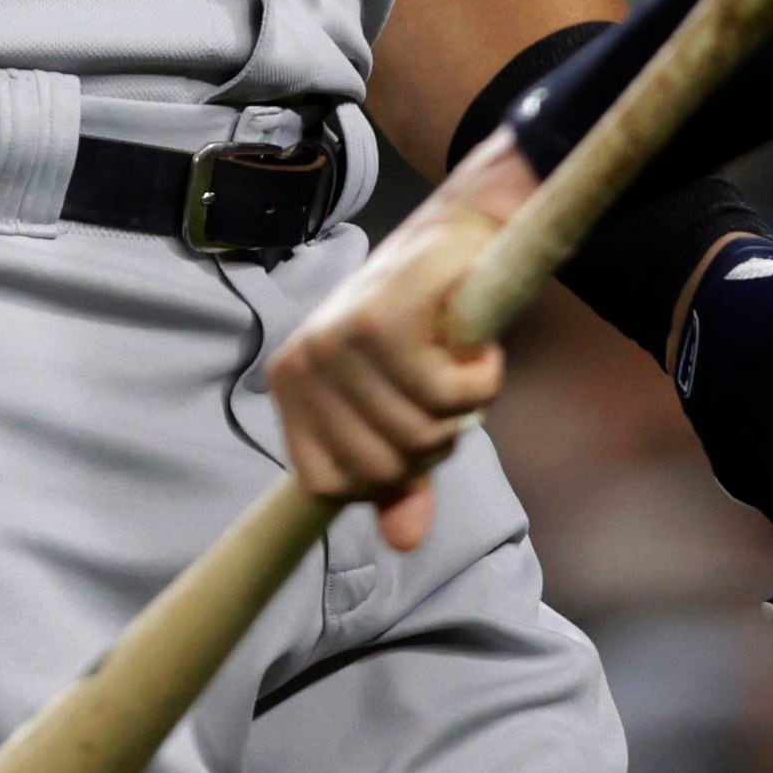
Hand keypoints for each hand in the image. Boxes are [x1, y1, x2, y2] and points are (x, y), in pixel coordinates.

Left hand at [268, 140, 531, 551]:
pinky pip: (445, 399)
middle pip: (378, 467)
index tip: (417, 432)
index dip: (386, 478)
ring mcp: (338, 340)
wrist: (462, 231)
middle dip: (432, 444)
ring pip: (415, 435)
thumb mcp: (405, 407)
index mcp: (292, 387)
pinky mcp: (383, 322)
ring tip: (462, 367)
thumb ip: (400, 476)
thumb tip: (405, 541)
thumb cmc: (426, 324)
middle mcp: (303, 362)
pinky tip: (478, 349)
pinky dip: (481, 383)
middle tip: (448, 395)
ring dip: (463, 411)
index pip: (329, 487)